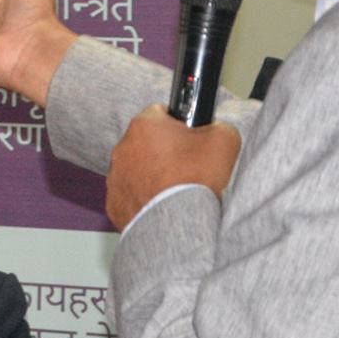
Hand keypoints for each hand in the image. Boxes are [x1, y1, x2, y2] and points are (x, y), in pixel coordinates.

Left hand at [105, 105, 241, 229]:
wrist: (178, 225)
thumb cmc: (196, 180)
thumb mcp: (224, 139)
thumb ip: (217, 125)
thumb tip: (215, 128)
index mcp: (144, 126)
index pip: (161, 112)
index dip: (179, 122)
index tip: (190, 134)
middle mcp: (122, 148)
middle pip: (147, 142)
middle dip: (166, 150)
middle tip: (188, 166)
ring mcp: (115, 177)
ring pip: (137, 169)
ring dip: (153, 174)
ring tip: (177, 188)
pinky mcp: (114, 203)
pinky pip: (131, 195)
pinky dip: (145, 198)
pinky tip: (164, 204)